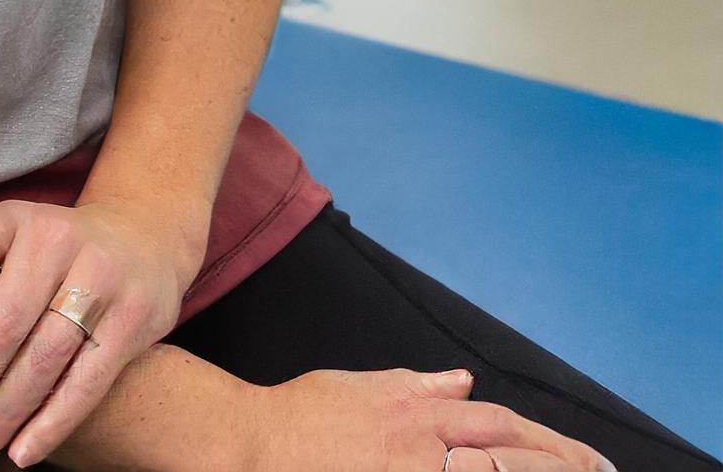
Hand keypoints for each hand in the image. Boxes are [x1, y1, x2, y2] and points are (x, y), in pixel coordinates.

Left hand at [0, 198, 198, 468]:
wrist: (144, 237)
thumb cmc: (56, 248)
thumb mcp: (15, 232)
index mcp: (18, 219)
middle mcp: (59, 243)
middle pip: (4, 324)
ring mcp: (100, 281)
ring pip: (42, 362)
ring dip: (1, 418)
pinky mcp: (133, 320)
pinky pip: (86, 383)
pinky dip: (50, 424)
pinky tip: (20, 452)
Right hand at [247, 368, 615, 471]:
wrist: (256, 446)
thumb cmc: (303, 415)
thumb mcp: (362, 387)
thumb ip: (417, 386)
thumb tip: (461, 380)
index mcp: (418, 416)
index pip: (501, 427)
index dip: (549, 443)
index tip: (586, 460)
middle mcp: (424, 452)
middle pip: (508, 460)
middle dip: (560, 467)